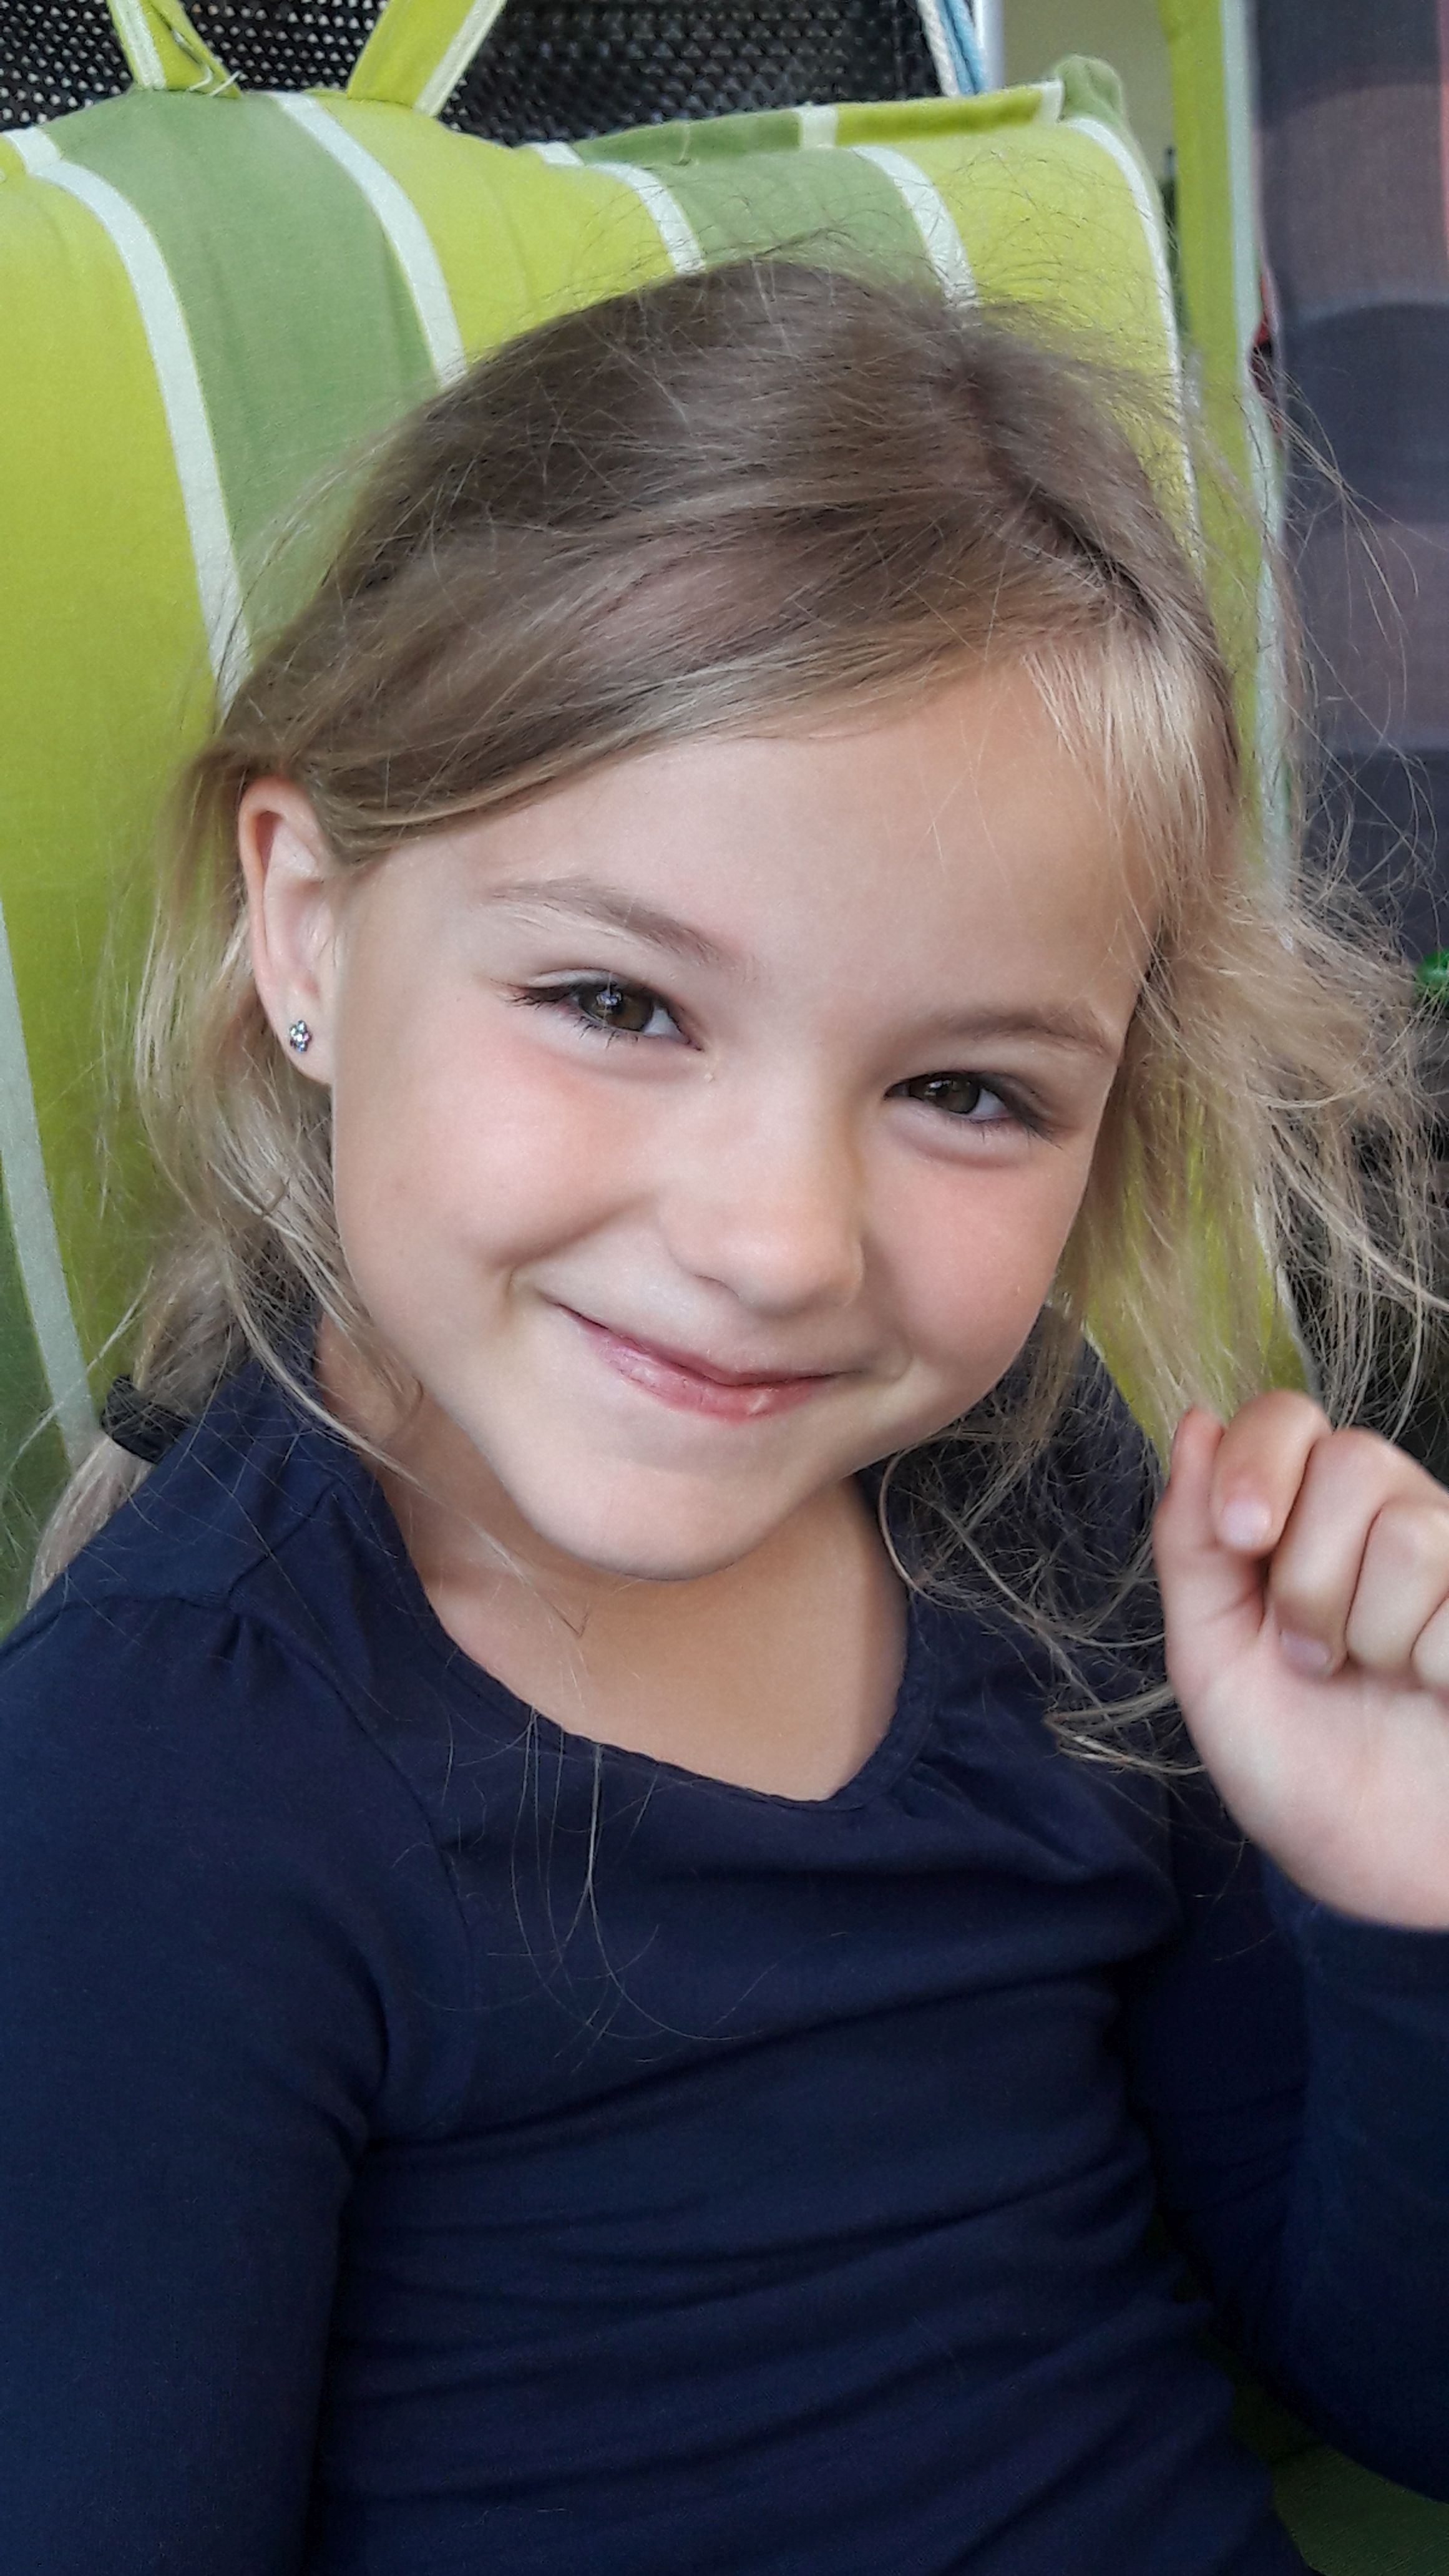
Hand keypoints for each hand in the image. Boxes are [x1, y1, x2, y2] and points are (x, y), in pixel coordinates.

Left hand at [1153, 1393, 1448, 1928]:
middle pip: (1350, 1462)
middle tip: (1313, 1657)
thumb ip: (1192, 1544)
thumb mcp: (1212, 1659)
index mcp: (1305, 1517)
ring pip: (1409, 1530)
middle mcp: (1391, 1515)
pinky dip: (1434, 1663)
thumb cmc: (1299, 1767)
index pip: (1287, 1417)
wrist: (1384, 1872)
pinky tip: (1435, 1693)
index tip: (1243, 1539)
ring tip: (1374, 1682)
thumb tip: (1192, 1422)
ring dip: (1372, 1632)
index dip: (1259, 1461)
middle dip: (1310, 1577)